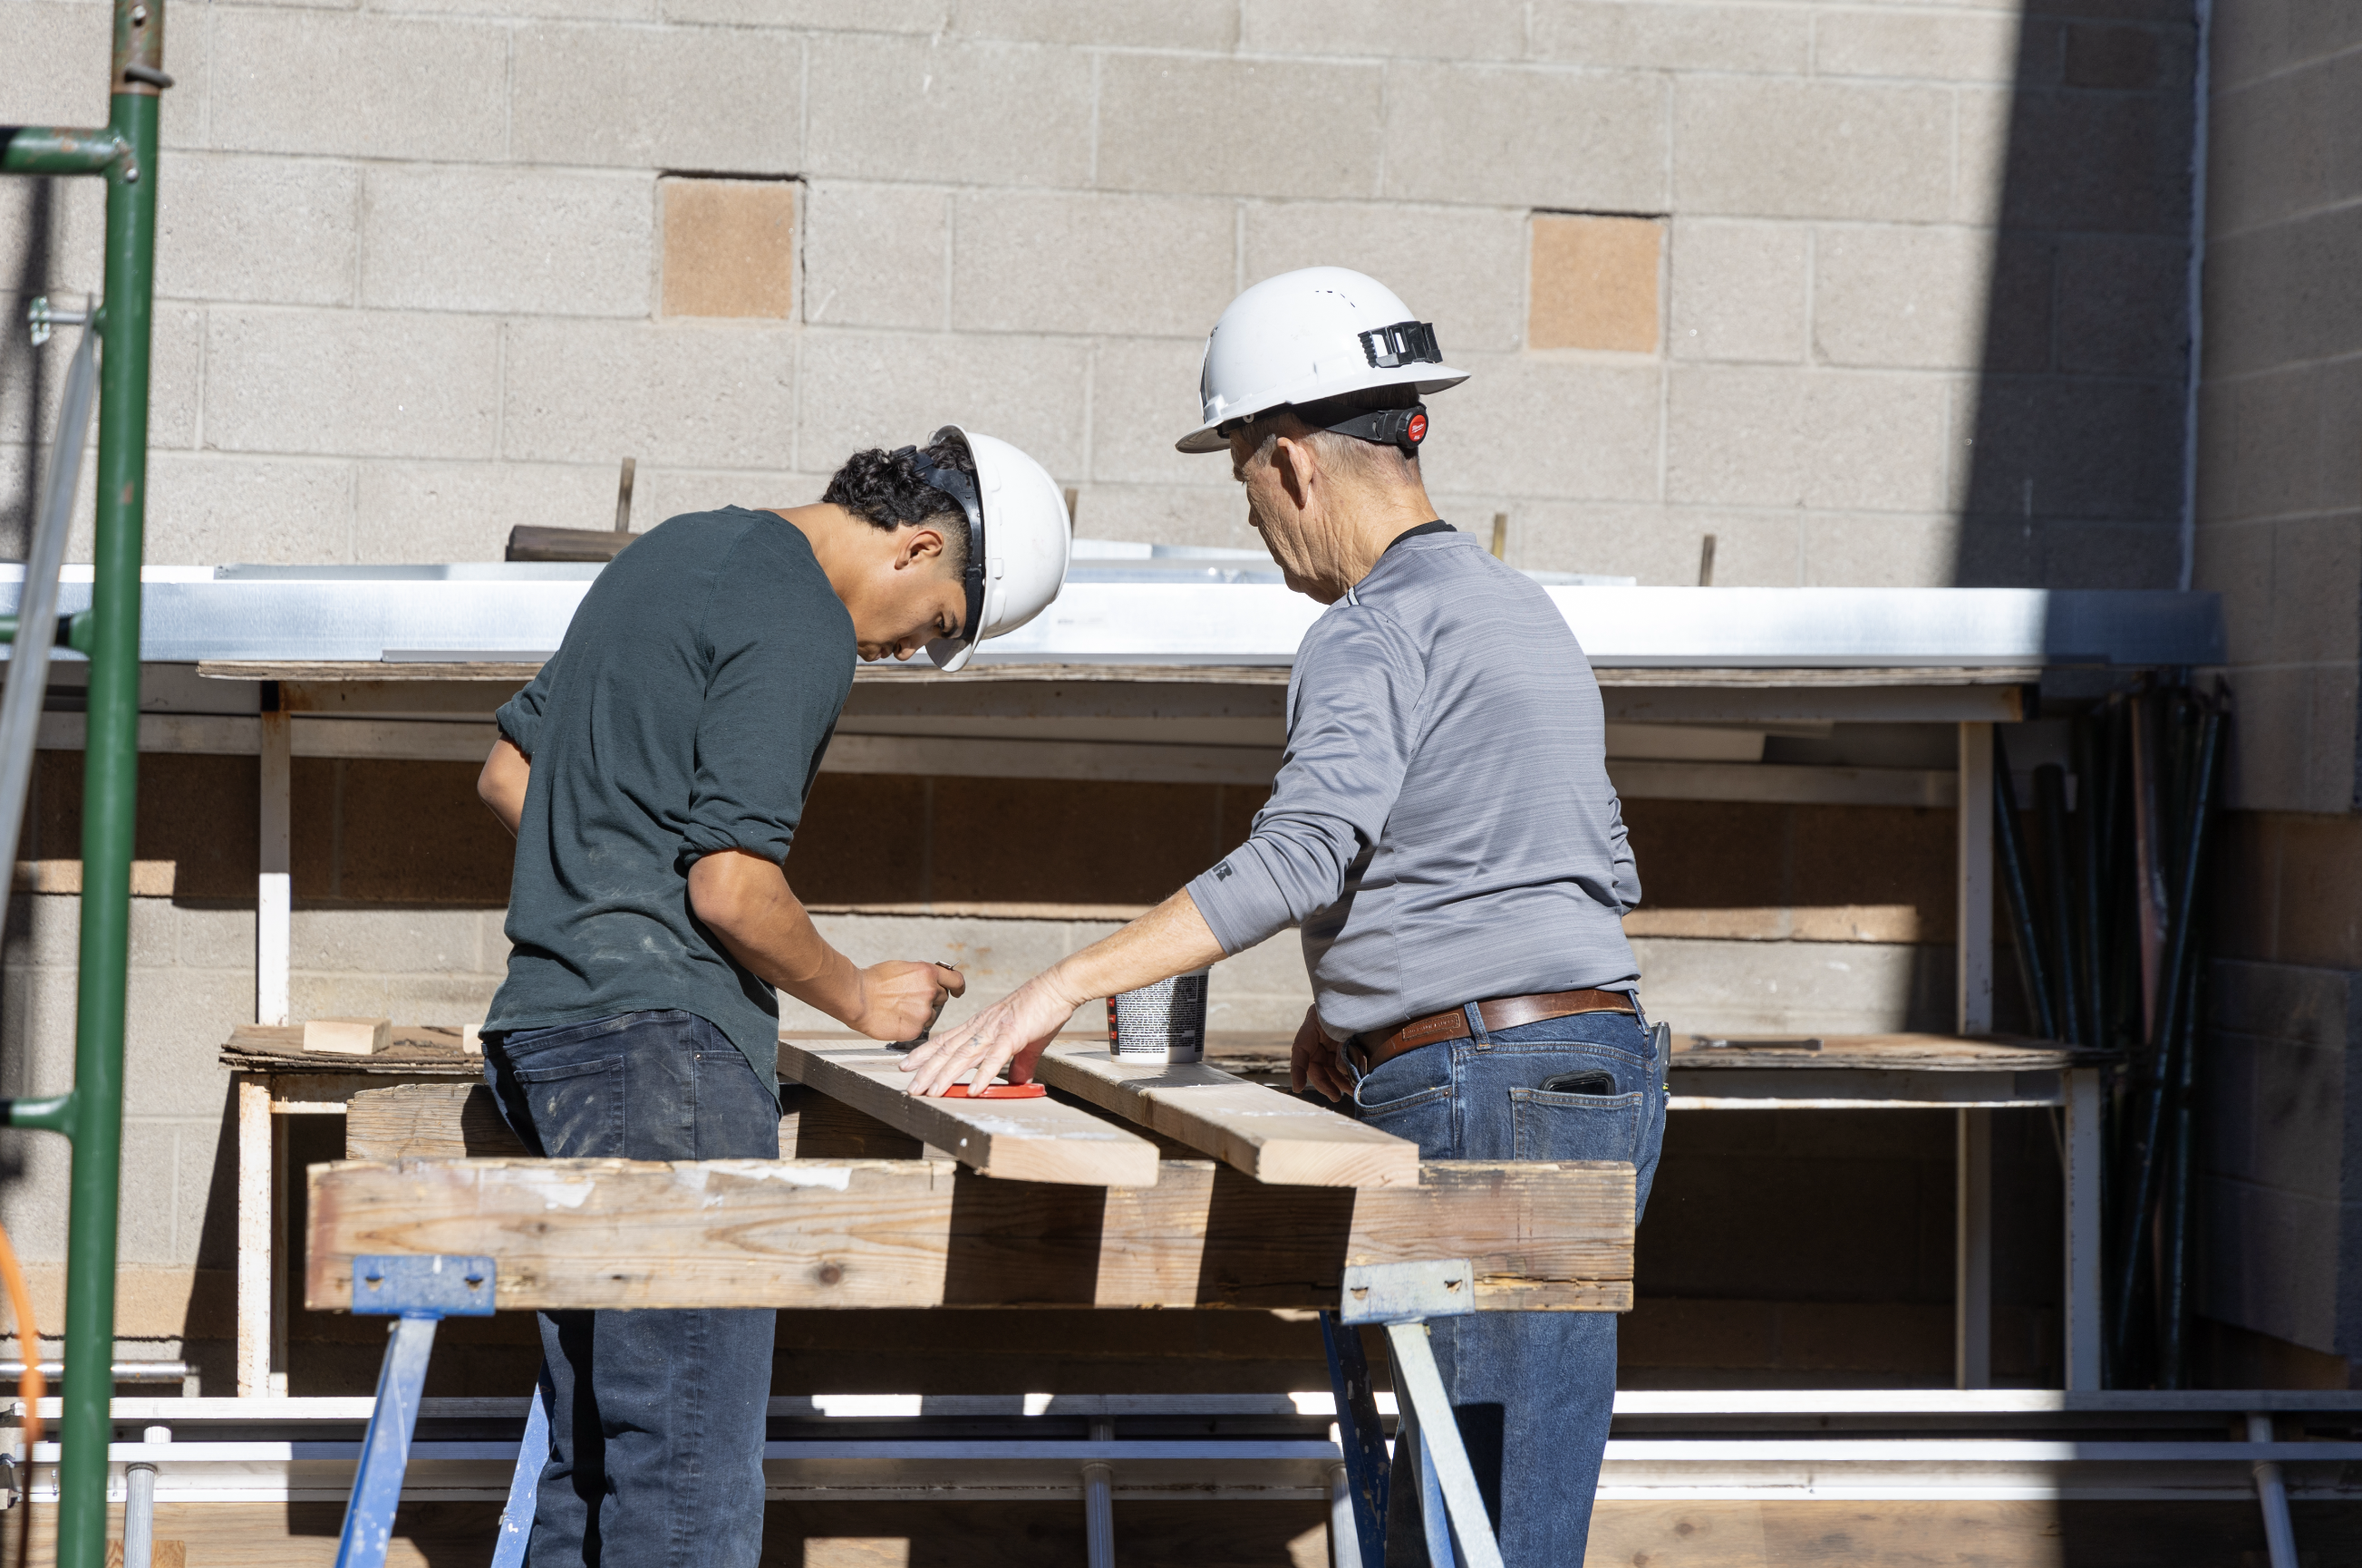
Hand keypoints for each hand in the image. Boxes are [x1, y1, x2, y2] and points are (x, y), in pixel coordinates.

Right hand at [848, 961, 965, 1043]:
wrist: (857, 996)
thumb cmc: (873, 981)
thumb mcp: (902, 967)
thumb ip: (921, 975)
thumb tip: (928, 980)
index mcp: (928, 973)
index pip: (955, 980)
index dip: (958, 987)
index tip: (958, 991)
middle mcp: (930, 992)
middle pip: (942, 999)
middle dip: (930, 1000)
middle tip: (910, 1000)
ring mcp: (924, 1012)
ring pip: (930, 1015)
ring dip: (919, 1014)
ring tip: (898, 1009)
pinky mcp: (915, 1029)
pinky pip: (919, 1029)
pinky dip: (909, 1026)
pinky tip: (895, 1019)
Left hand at [899, 970, 1081, 1095]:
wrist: (1057, 988)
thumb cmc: (1040, 1009)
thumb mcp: (1025, 1041)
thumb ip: (1019, 1063)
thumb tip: (1018, 1080)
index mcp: (980, 1025)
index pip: (945, 1040)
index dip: (924, 1054)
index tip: (906, 1065)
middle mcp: (981, 1027)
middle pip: (947, 1050)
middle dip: (926, 1070)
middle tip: (910, 1087)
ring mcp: (995, 1030)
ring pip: (964, 1055)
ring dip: (945, 1075)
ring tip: (931, 1091)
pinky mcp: (1013, 1035)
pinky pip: (995, 1057)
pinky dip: (983, 1074)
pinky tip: (972, 1089)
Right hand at [1291, 1005, 1351, 1101]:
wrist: (1372, 997)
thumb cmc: (1360, 1006)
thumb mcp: (1351, 1027)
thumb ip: (1345, 1049)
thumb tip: (1342, 1071)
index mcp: (1314, 1023)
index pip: (1300, 1049)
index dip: (1297, 1070)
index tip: (1298, 1087)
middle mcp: (1319, 1035)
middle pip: (1314, 1064)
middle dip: (1325, 1082)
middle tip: (1335, 1096)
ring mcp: (1330, 1041)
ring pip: (1327, 1068)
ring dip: (1337, 1082)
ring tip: (1349, 1091)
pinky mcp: (1341, 1047)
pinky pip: (1338, 1065)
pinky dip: (1344, 1075)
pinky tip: (1352, 1084)